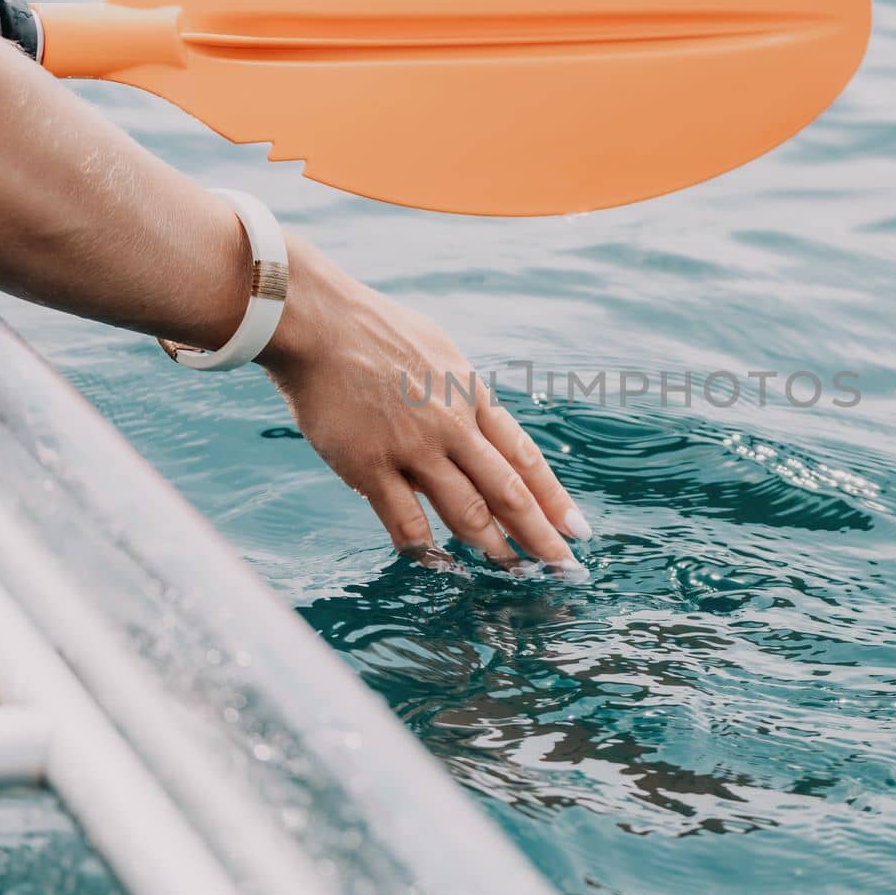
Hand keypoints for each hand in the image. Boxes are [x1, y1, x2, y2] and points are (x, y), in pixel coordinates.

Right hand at [260, 238, 590, 576]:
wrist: (318, 322)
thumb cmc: (373, 330)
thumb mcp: (438, 351)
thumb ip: (459, 391)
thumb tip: (475, 418)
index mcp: (471, 394)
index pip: (524, 456)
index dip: (554, 496)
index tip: (577, 528)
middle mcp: (452, 425)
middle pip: (509, 492)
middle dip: (540, 535)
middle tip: (563, 566)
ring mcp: (414, 448)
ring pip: (468, 512)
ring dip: (494, 548)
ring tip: (513, 572)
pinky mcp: (371, 467)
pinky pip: (407, 522)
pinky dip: (427, 550)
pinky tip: (441, 565)